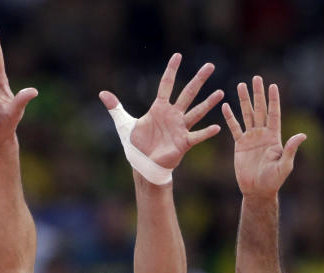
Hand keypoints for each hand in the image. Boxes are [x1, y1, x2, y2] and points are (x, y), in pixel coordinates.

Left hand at [100, 53, 222, 169]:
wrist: (144, 165)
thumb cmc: (137, 146)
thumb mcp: (124, 124)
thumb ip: (116, 108)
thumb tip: (102, 93)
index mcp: (159, 108)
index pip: (166, 84)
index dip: (171, 70)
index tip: (178, 55)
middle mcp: (173, 115)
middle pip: (187, 93)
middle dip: (199, 79)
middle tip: (210, 65)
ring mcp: (180, 128)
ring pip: (197, 112)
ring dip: (208, 103)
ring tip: (221, 92)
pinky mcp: (184, 143)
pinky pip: (197, 136)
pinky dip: (206, 132)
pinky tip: (217, 127)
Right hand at [222, 77, 305, 197]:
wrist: (257, 190)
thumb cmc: (273, 180)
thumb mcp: (285, 165)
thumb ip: (290, 149)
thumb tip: (302, 135)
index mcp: (274, 136)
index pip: (274, 114)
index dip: (273, 100)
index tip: (272, 85)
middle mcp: (263, 134)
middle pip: (260, 110)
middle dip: (258, 94)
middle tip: (255, 78)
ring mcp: (251, 138)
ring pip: (246, 115)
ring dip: (244, 100)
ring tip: (240, 85)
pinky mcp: (240, 145)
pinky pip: (234, 128)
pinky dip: (230, 117)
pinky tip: (226, 106)